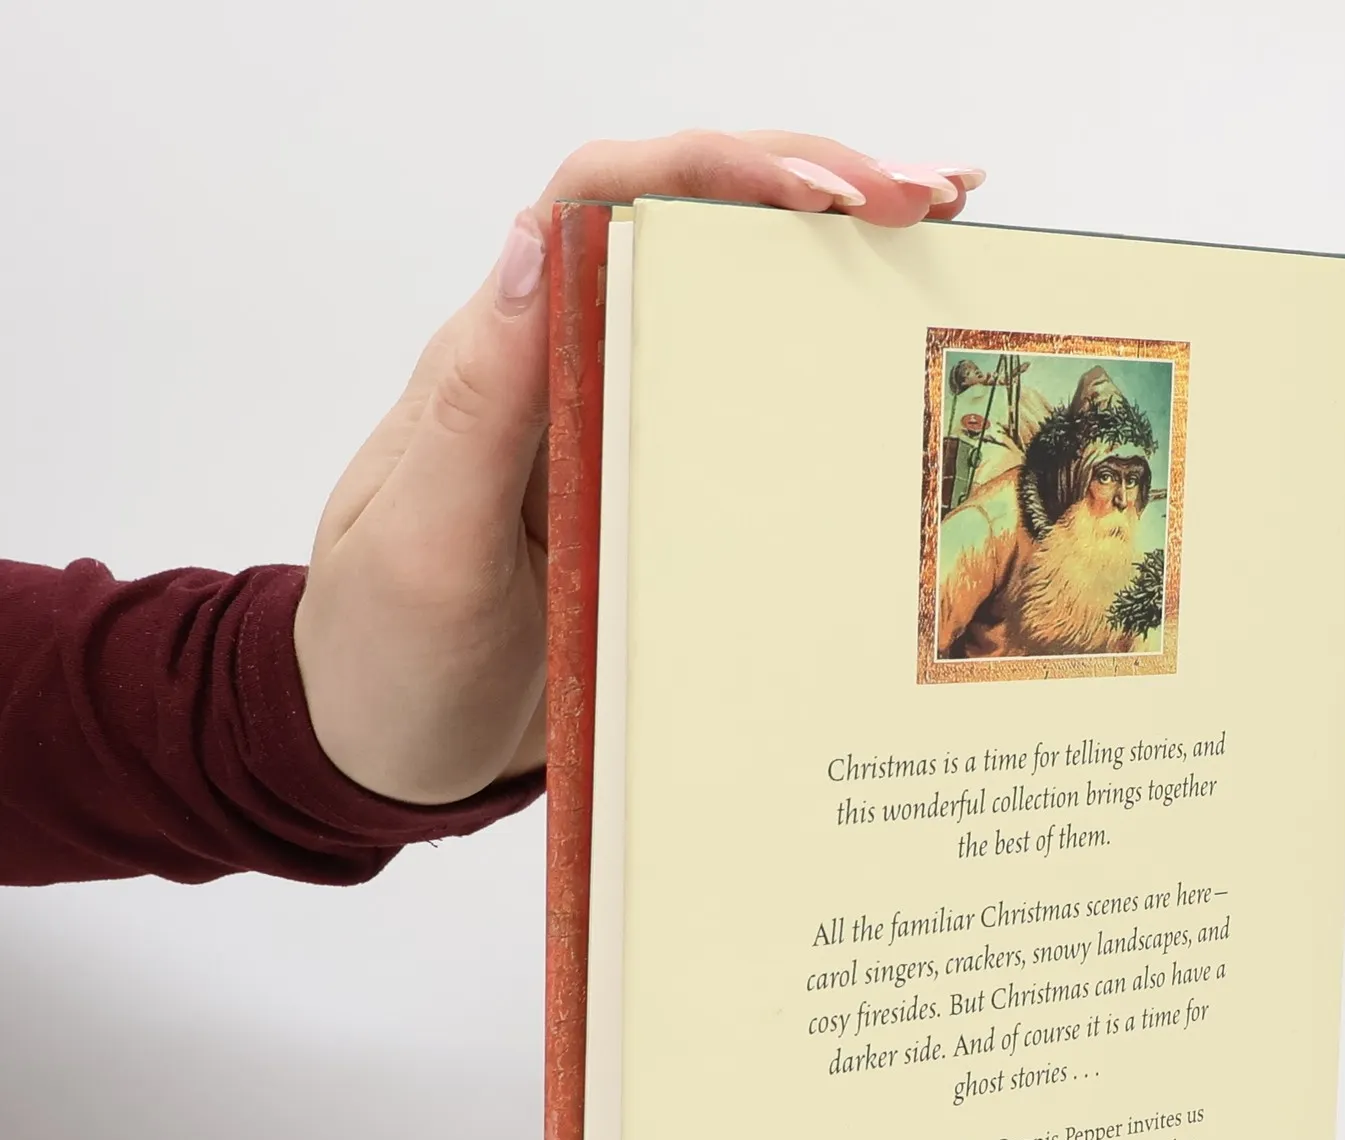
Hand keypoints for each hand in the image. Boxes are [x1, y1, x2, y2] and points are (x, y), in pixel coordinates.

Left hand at [293, 132, 982, 804]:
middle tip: (938, 196)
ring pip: (727, 302)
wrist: (384, 751)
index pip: (602, 204)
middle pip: (688, 226)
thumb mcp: (421, 550)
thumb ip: (474, 412)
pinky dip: (822, 360)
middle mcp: (562, 369)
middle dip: (816, 185)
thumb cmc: (384, 660)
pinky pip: (741, 400)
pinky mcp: (650, 489)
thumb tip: (533, 251)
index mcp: (499, 362)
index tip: (828, 190)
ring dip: (836, 257)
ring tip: (947, 232)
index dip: (715, 169)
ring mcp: (614, 426)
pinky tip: (897, 348)